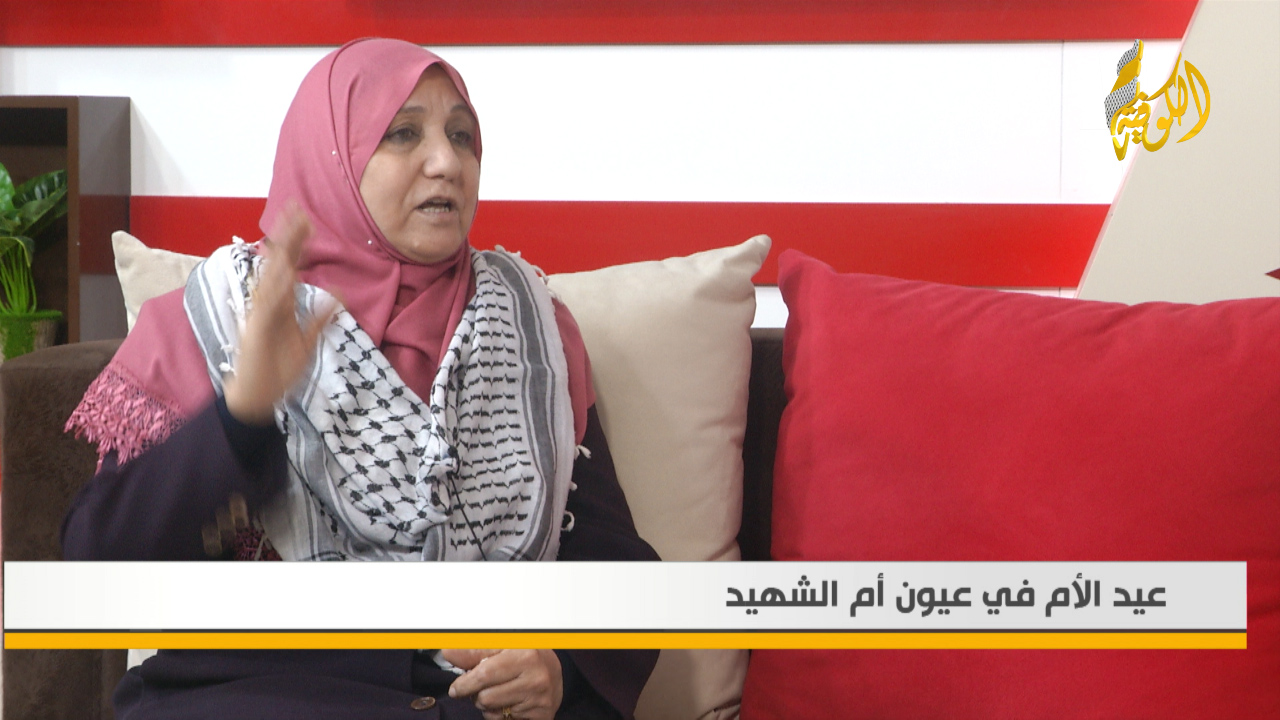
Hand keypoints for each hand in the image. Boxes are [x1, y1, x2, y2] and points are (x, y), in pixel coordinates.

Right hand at [223, 204, 334, 424]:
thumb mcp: (308, 341)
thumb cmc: (279, 370)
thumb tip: (338, 295)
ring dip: (281, 254)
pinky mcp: (257, 331)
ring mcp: (262, 316)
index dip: (299, 244)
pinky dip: (275, 289)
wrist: (257, 399)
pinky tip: (284, 271)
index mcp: (282, 305)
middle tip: (298, 211)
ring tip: (290, 230)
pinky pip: (267, 306)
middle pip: (280, 264)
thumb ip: (320, 318)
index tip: (308, 221)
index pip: (291, 267)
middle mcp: (270, 305)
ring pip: (272, 278)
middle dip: (288, 238)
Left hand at [443, 648, 562, 719]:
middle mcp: (535, 679)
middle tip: (483, 687)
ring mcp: (539, 700)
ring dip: (487, 705)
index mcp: (525, 656)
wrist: (556, 671)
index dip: (465, 684)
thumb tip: (449, 653)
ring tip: (498, 692)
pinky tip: (509, 702)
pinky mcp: (541, 716)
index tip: (456, 688)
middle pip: (485, 698)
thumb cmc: (525, 656)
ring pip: (492, 712)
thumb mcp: (503, 647)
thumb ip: (475, 652)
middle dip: (477, 694)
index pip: (485, 675)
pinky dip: (500, 714)